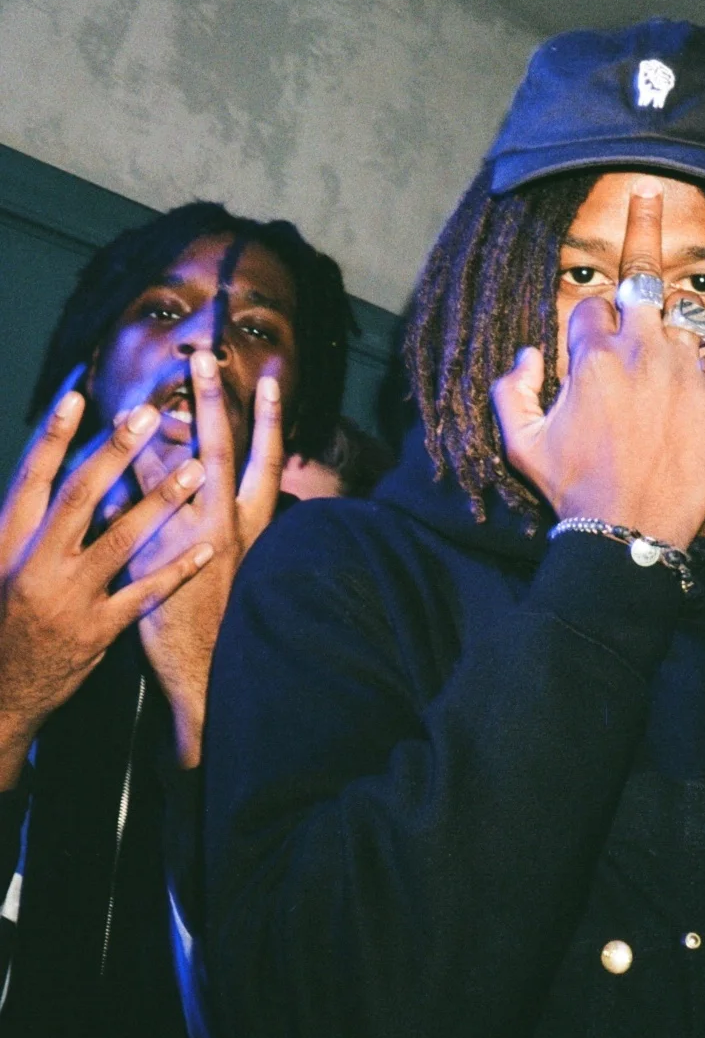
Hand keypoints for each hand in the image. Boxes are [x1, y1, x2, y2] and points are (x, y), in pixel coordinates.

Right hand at [0, 391, 212, 788]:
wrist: (0, 693)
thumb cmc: (3, 616)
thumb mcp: (0, 563)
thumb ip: (29, 519)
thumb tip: (57, 467)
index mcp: (6, 542)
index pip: (30, 476)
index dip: (53, 436)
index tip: (77, 395)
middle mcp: (35, 565)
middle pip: (78, 496)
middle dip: (115, 452)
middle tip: (147, 413)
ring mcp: (68, 599)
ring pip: (119, 541)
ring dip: (160, 501)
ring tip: (195, 466)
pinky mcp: (96, 632)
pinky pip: (143, 594)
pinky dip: (176, 570)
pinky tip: (206, 548)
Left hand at [129, 351, 282, 766]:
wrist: (215, 678)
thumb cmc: (234, 618)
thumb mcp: (246, 562)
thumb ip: (234, 521)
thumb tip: (215, 482)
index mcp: (253, 526)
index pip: (266, 462)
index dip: (268, 420)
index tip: (268, 379)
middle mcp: (226, 529)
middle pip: (220, 453)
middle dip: (212, 404)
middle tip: (203, 359)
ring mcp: (188, 547)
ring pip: (170, 479)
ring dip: (153, 438)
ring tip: (139, 398)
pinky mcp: (153, 568)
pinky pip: (131, 520)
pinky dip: (119, 494)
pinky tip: (101, 465)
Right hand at [492, 179, 704, 549]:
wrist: (632, 534)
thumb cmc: (574, 489)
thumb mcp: (521, 443)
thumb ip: (512, 389)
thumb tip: (527, 352)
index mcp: (592, 357)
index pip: (590, 307)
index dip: (586, 327)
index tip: (587, 349)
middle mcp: (641, 351)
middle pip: (641, 278)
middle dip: (640, 230)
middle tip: (649, 192)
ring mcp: (685, 371)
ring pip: (682, 321)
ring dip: (670, 331)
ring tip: (666, 351)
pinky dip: (703, 371)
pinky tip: (689, 396)